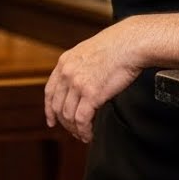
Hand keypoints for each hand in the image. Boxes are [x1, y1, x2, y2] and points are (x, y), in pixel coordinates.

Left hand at [43, 21, 141, 142]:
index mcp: (64, 63)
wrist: (129, 44)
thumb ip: (79, 68)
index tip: (51, 120)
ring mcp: (77, 84)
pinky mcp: (91, 94)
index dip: (49, 109)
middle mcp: (67, 74)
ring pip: (68, 116)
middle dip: (64, 123)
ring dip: (75, 129)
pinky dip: (84, 131)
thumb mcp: (87, 53)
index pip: (49, 91)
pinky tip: (88, 134)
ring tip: (83, 135)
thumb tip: (81, 85)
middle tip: (73, 131)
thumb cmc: (116, 47)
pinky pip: (82, 120)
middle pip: (57, 106)